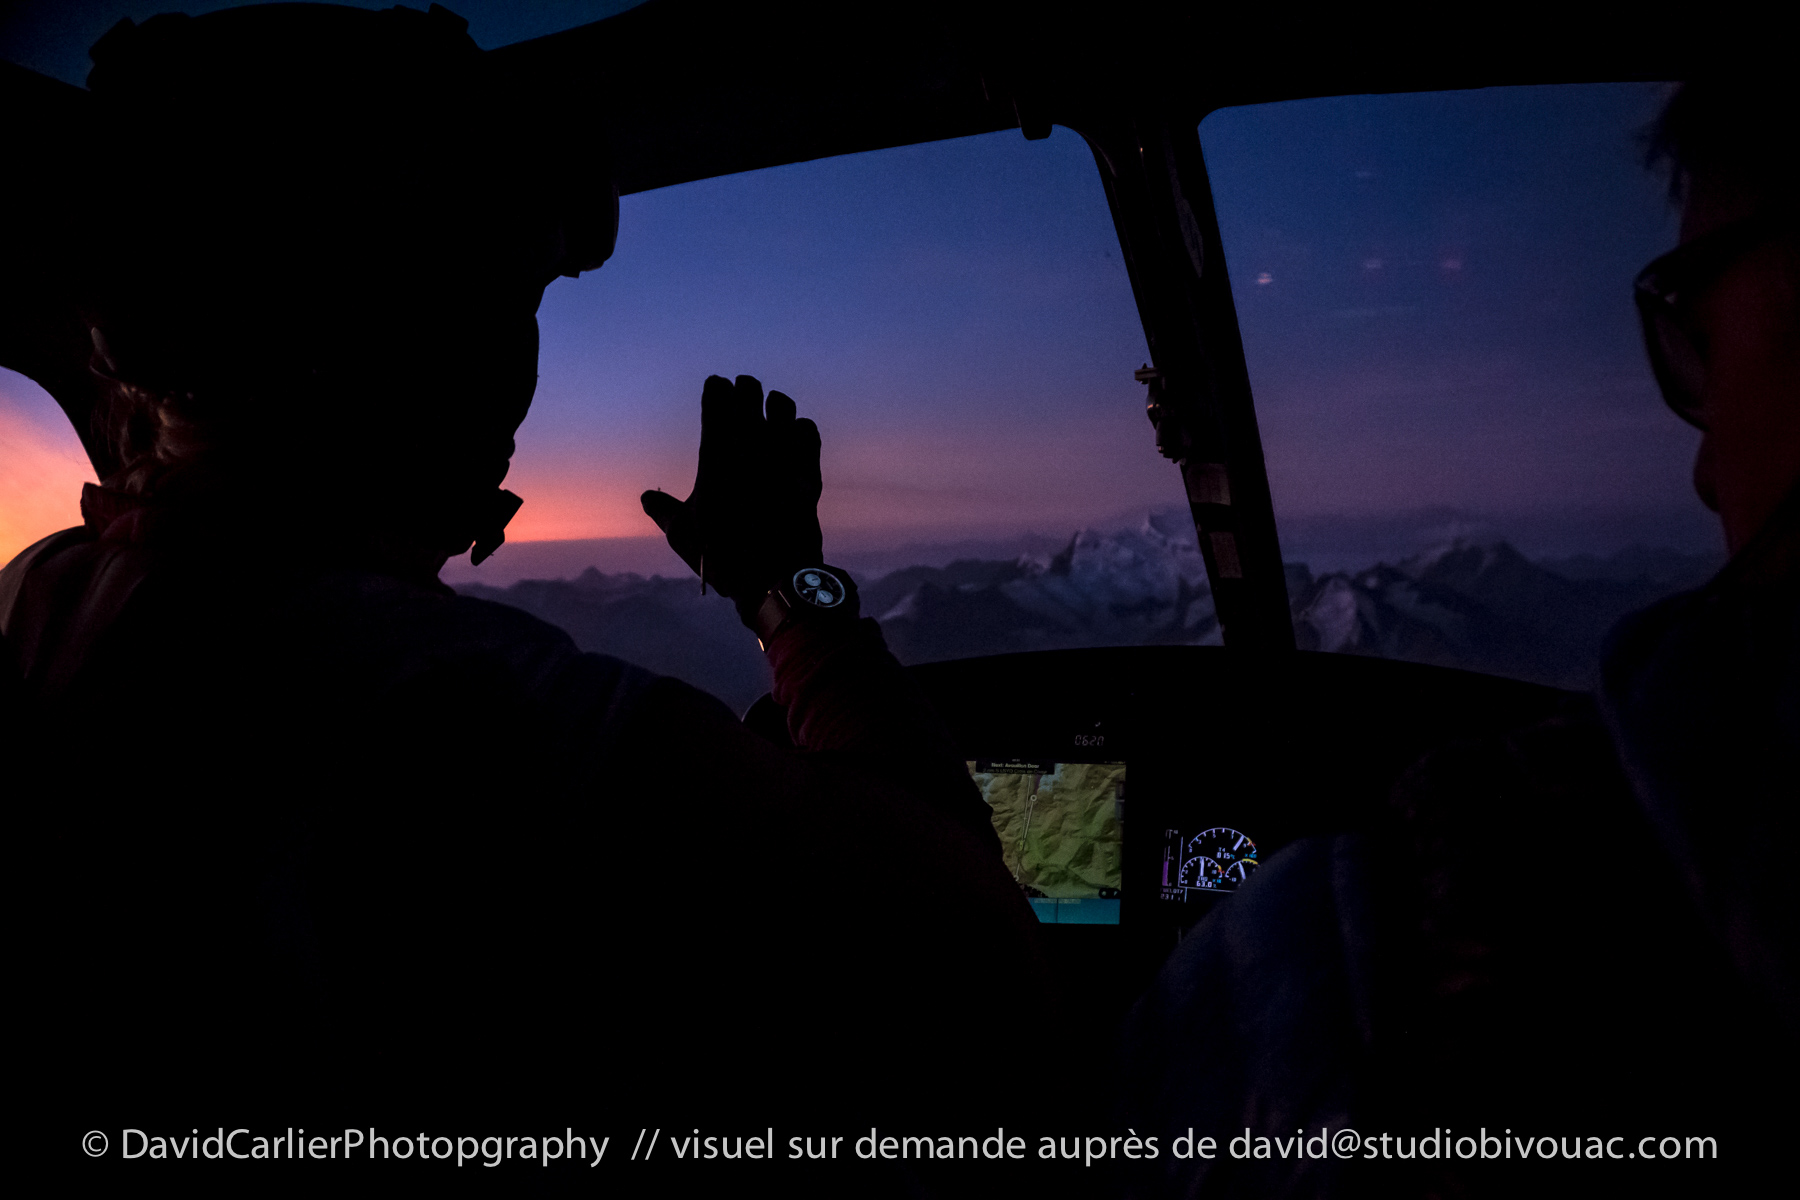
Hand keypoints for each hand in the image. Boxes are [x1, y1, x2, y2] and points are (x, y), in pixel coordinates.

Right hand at [641, 374, 823, 611]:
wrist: (774, 577)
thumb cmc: (722, 555)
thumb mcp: (682, 534)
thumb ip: (662, 509)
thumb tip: (648, 496)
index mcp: (716, 452)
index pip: (715, 397)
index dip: (714, 389)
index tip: (714, 389)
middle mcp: (751, 445)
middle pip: (749, 391)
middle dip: (743, 389)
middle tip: (741, 393)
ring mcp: (784, 455)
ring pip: (782, 405)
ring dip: (773, 403)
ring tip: (769, 409)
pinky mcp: (808, 470)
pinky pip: (808, 430)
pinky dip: (800, 428)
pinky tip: (794, 435)